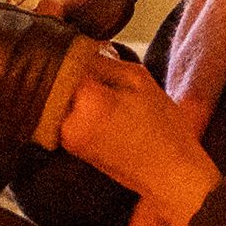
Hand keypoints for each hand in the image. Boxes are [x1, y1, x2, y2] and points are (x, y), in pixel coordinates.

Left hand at [47, 47, 219, 225]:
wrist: (168, 173)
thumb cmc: (162, 128)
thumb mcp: (139, 80)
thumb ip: (104, 61)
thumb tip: (80, 52)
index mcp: (88, 100)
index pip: (66, 61)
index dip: (78, 54)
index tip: (91, 55)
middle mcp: (70, 120)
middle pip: (58, 80)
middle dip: (75, 74)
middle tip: (102, 77)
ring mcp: (66, 137)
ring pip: (59, 98)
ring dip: (75, 92)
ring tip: (106, 97)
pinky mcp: (70, 148)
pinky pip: (64, 116)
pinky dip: (77, 109)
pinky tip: (103, 112)